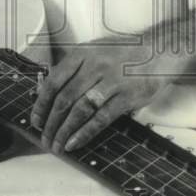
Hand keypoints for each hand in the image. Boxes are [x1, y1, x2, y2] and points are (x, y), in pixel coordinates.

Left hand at [30, 41, 168, 154]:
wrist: (159, 51)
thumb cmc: (123, 53)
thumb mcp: (95, 50)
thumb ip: (74, 68)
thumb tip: (47, 90)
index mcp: (82, 54)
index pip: (53, 81)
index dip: (41, 104)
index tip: (36, 120)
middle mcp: (94, 66)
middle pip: (64, 99)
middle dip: (50, 123)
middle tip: (44, 138)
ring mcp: (111, 82)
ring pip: (80, 110)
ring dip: (64, 131)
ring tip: (56, 145)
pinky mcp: (127, 97)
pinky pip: (100, 119)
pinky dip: (85, 133)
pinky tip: (74, 143)